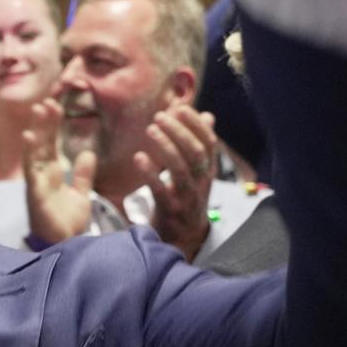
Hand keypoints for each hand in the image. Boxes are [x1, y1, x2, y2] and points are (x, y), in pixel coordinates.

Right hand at [22, 99, 96, 243]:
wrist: (65, 246)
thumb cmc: (67, 223)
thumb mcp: (81, 194)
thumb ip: (83, 175)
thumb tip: (88, 153)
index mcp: (52, 173)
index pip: (51, 143)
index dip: (52, 124)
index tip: (55, 105)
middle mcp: (42, 174)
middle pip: (42, 142)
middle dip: (43, 122)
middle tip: (47, 101)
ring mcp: (36, 182)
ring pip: (35, 151)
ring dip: (36, 130)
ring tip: (39, 111)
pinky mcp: (35, 193)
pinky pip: (31, 170)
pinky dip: (29, 154)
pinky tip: (29, 138)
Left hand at [137, 105, 217, 260]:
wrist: (183, 238)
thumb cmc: (187, 198)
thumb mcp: (198, 172)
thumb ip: (200, 144)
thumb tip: (208, 115)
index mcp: (207, 172)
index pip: (208, 143)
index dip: (195, 124)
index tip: (179, 107)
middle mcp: (201, 183)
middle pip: (195, 153)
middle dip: (179, 131)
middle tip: (160, 115)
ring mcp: (187, 198)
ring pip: (181, 168)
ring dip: (166, 146)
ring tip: (150, 129)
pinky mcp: (170, 211)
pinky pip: (160, 189)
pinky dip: (150, 172)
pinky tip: (138, 157)